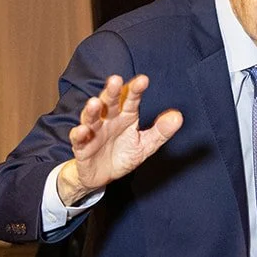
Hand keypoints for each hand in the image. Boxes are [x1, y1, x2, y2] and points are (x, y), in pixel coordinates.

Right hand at [59, 74, 182, 201]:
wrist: (102, 176)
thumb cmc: (122, 155)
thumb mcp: (145, 145)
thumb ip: (161, 131)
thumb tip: (178, 116)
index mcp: (125, 117)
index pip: (131, 100)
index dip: (136, 90)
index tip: (143, 80)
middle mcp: (108, 120)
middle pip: (109, 103)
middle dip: (112, 92)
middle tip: (115, 80)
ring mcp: (94, 132)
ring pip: (91, 118)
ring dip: (92, 110)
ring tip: (95, 103)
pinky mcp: (82, 147)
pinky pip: (78, 139)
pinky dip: (79, 134)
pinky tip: (83, 130)